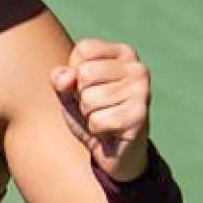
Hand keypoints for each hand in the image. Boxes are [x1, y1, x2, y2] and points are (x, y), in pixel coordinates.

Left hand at [50, 40, 151, 180]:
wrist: (114, 153)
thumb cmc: (93, 115)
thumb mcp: (70, 93)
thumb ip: (61, 79)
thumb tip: (66, 78)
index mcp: (124, 54)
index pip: (84, 50)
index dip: (75, 74)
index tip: (91, 89)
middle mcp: (137, 68)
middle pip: (85, 74)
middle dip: (82, 97)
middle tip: (98, 108)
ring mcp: (142, 91)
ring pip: (89, 99)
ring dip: (89, 116)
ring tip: (104, 119)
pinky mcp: (139, 116)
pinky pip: (97, 121)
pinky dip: (96, 131)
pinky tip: (110, 132)